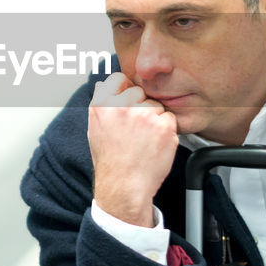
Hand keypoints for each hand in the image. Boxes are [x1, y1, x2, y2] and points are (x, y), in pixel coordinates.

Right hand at [88, 72, 178, 226]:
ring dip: (154, 119)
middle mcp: (121, 106)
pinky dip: (166, 131)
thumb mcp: (95, 129)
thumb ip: (102, 104)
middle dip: (140, 107)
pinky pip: (169, 119)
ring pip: (156, 105)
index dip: (125, 91)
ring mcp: (144, 115)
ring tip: (143, 140)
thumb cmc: (111, 161)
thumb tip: (105, 84)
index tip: (126, 104)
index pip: (119, 78)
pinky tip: (153, 145)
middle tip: (134, 131)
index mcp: (101, 105)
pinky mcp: (163, 126)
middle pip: (140, 91)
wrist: (124, 187)